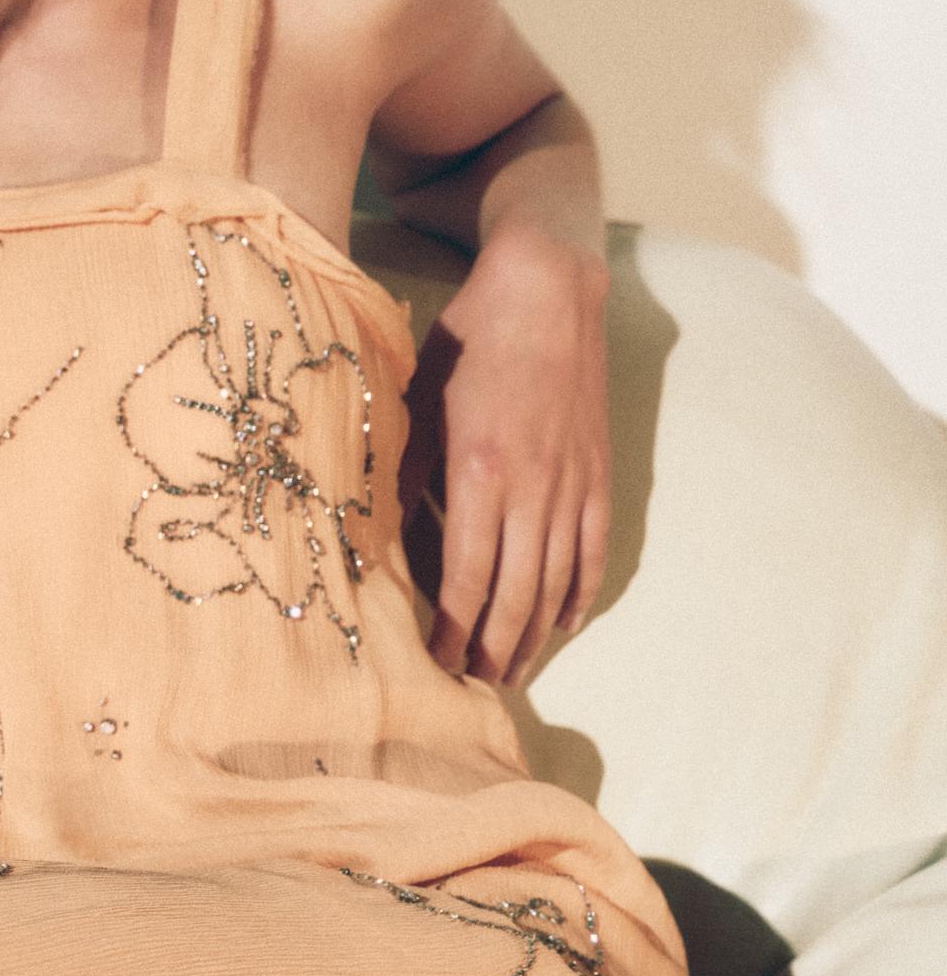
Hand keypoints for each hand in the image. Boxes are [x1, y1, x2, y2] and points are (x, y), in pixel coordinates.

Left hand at [396, 227, 611, 687]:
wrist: (546, 289)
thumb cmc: (470, 340)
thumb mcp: (417, 401)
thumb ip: (402, 471)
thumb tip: (376, 532)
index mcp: (481, 472)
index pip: (467, 578)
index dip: (453, 630)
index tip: (437, 665)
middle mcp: (534, 487)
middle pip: (516, 594)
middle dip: (494, 649)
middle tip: (475, 686)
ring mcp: (573, 482)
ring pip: (558, 582)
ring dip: (536, 634)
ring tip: (515, 671)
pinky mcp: (599, 472)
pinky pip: (594, 549)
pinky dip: (581, 592)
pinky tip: (566, 621)